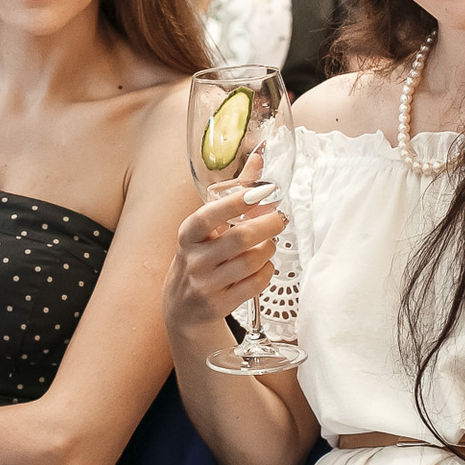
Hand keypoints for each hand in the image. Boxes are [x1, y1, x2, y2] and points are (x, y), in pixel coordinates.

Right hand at [161, 184, 284, 330]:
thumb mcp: (207, 228)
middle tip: (280, 218)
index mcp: (189, 235)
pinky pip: (255, 284)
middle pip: (240, 239)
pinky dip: (266, 271)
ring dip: (268, 250)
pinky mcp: (219, 305)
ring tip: (269, 244)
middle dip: (268, 225)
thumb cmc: (201, 256)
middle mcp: (194, 259)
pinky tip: (263, 266)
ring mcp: (205, 284)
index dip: (235, 203)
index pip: (208, 216)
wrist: (183, 307)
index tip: (260, 191)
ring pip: (252, 261)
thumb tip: (258, 158)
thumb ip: (233, 193)